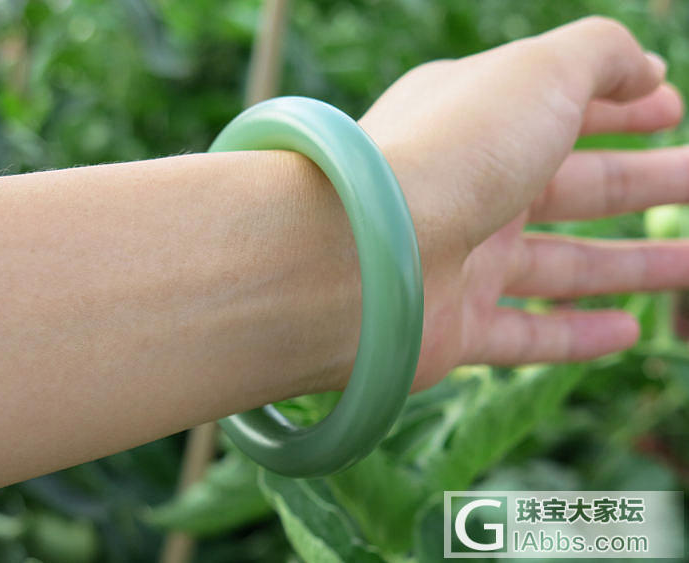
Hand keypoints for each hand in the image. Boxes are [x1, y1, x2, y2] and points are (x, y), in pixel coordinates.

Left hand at [357, 17, 687, 391]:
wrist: (363, 252)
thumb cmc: (452, 152)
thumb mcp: (539, 73)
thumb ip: (600, 56)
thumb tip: (645, 68)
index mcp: (478, 123)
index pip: (561, 109)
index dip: (622, 107)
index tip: (674, 110)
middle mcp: (467, 190)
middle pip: (575, 188)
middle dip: (647, 182)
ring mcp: (460, 261)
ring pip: (561, 266)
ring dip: (630, 266)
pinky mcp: (452, 328)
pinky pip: (526, 336)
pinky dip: (575, 336)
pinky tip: (628, 333)